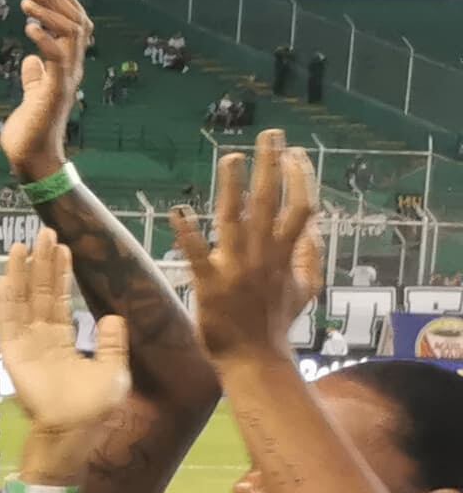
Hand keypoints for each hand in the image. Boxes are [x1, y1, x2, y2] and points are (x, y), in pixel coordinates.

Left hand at [0, 0, 92, 180]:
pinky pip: (56, 59)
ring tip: (26, 2)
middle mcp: (72, 71)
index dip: (67, 6)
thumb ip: (35, 77)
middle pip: (75, 25)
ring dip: (48, 15)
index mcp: (67, 70)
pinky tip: (29, 29)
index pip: (75, 29)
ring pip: (70, 36)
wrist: (32, 158)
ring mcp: (66, 80)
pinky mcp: (55, 91)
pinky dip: (45, 40)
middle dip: (55, 2)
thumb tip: (31, 61)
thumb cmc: (31, 130)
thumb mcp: (32, 96)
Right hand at [0, 231, 129, 462]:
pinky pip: (9, 320)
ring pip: (24, 300)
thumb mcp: (114, 370)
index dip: (61, 274)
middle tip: (43, 233)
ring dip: (23, 272)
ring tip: (23, 244)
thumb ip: (112, 343)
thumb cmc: (94, 407)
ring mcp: (26, 345)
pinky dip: (8, 298)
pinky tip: (7, 276)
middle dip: (42, 263)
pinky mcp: (14, 353)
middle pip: (40, 294)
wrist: (74, 428)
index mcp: (63, 342)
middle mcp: (41, 339)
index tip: (62, 248)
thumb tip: (113, 316)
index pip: (60, 301)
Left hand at [169, 135, 319, 364]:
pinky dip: (188, 234)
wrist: (256, 359)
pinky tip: (177, 211)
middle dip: (272, 166)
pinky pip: (196, 255)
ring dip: (233, 187)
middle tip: (270, 133)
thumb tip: (315, 229)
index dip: (300, 178)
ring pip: (236, 220)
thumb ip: (310, 256)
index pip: (300, 207)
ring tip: (232, 156)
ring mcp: (236, 269)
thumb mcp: (307, 288)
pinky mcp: (209, 285)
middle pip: (270, 203)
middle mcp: (263, 256)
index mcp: (285, 255)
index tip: (295, 152)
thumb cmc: (276, 323)